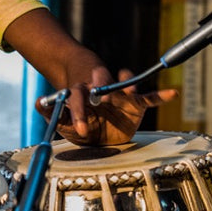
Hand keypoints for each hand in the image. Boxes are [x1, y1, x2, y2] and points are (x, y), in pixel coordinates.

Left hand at [38, 69, 178, 146]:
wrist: (96, 124)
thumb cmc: (79, 120)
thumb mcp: (62, 121)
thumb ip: (51, 112)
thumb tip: (39, 102)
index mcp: (82, 95)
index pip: (78, 99)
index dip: (79, 113)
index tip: (82, 129)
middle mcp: (101, 91)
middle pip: (102, 81)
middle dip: (103, 84)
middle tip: (103, 96)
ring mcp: (119, 96)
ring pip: (124, 84)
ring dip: (126, 85)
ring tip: (130, 91)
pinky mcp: (135, 104)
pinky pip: (149, 98)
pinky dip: (161, 95)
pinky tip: (173, 93)